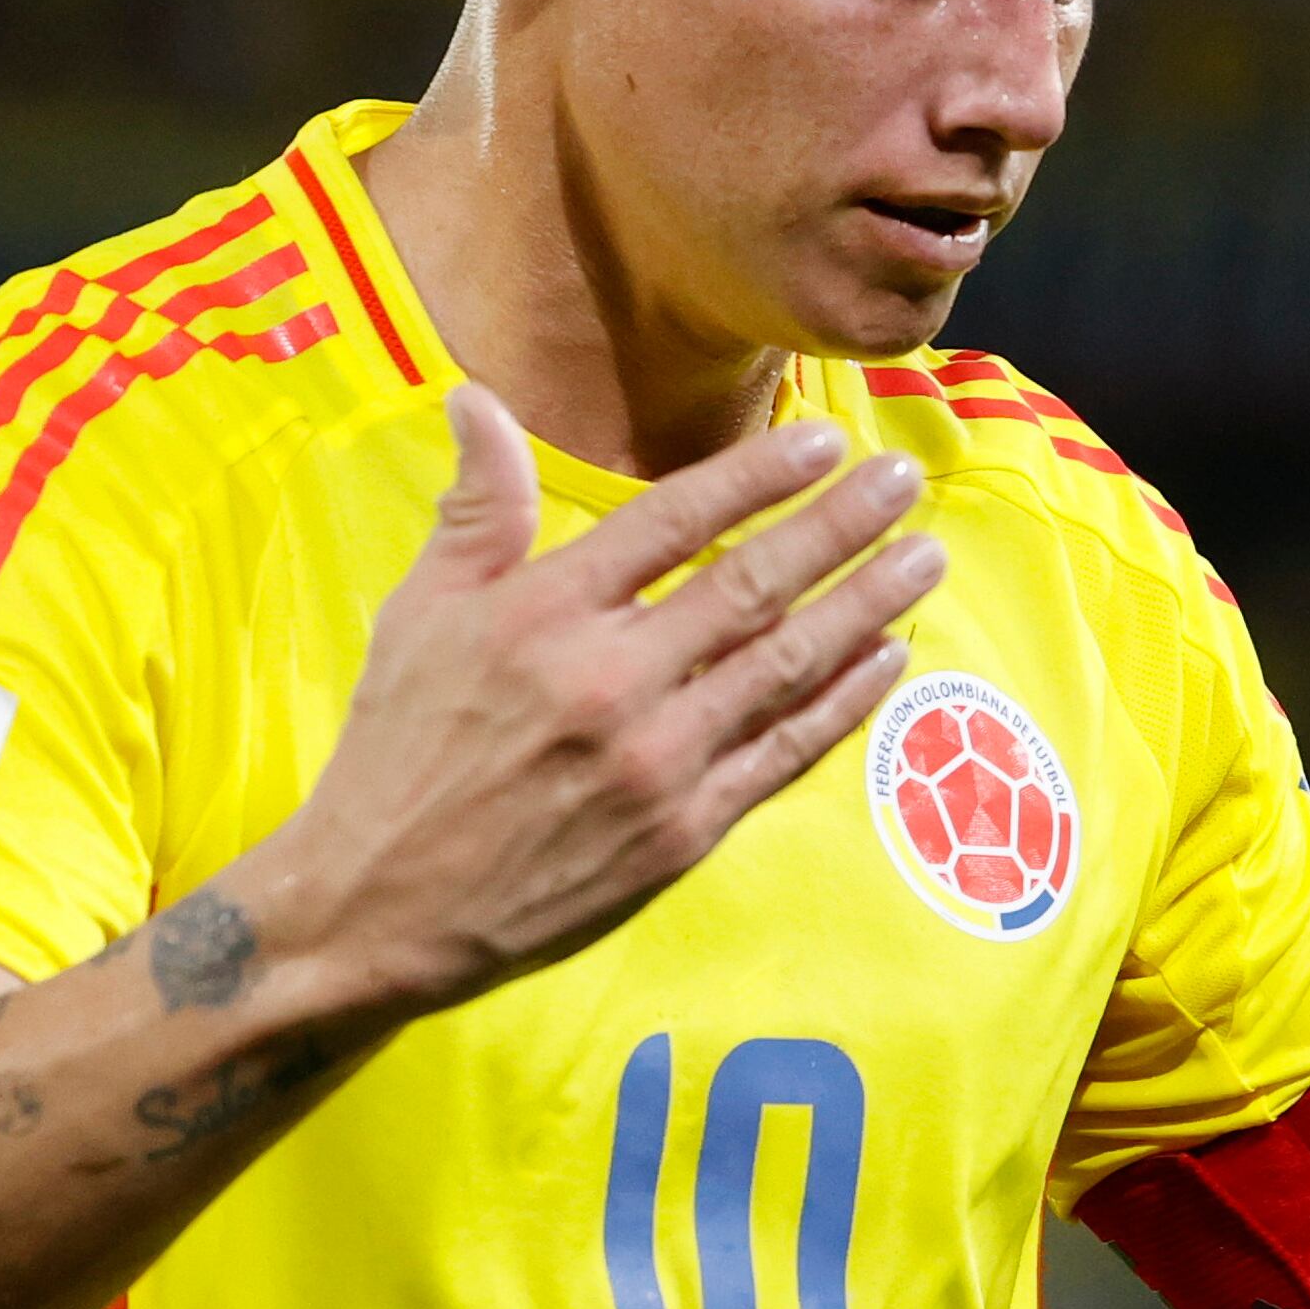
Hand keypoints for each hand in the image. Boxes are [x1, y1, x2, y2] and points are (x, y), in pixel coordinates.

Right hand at [258, 385, 944, 1012]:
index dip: (759, 475)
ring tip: (926, 556)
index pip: (676, 522)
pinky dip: (843, 703)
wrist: (383, 907)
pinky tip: (889, 657)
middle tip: (903, 480)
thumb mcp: (419, 615)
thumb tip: (479, 401)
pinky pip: (783, 753)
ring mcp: (657, 762)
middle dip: (841, 527)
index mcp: (545, 615)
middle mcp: (611, 681)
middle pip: (753, 586)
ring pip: (786, 666)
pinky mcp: (683, 832)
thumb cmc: (399, 750)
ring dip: (866, 605)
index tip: (825, 440)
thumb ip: (477, 509)